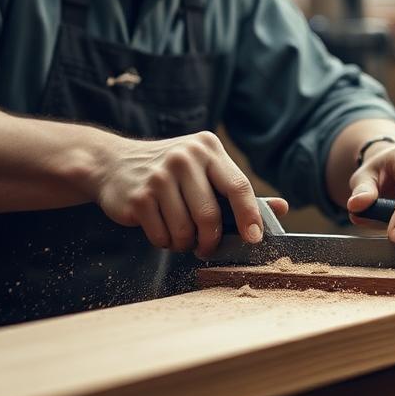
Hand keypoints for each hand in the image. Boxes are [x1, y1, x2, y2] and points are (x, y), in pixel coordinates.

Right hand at [93, 130, 286, 257]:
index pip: (238, 186)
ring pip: (186, 231)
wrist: (112, 164)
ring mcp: (159, 176)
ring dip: (185, 243)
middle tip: (206, 246)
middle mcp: (184, 157)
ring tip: (180, 234)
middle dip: (212, 240)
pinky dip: (165, 242)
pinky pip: (162, 236)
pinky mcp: (139, 197)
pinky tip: (160, 227)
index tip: (254, 238)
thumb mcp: (205, 171)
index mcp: (207, 149)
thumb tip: (282, 208)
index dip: (250, 216)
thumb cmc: (170, 173)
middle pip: (211, 215)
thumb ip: (239, 190)